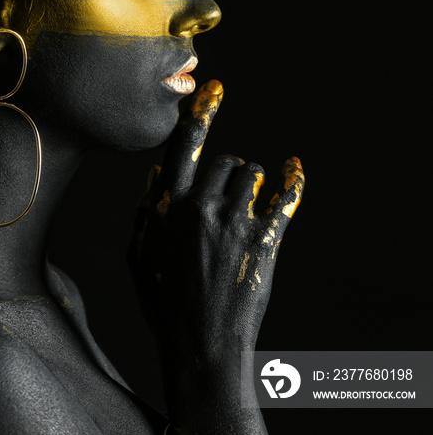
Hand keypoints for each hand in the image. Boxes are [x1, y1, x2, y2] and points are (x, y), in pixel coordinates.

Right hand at [128, 79, 303, 360]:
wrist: (200, 347)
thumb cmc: (163, 304)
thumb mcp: (138, 257)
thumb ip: (145, 210)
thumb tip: (158, 171)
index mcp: (167, 208)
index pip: (184, 146)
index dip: (201, 113)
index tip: (214, 86)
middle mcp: (201, 206)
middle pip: (225, 161)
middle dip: (226, 173)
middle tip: (225, 198)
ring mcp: (236, 221)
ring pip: (251, 174)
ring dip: (250, 184)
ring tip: (243, 211)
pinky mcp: (265, 239)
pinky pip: (284, 196)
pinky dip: (293, 179)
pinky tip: (295, 168)